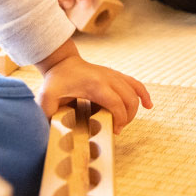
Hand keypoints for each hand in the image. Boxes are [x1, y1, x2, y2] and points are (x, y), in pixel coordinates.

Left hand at [36, 40, 151, 133]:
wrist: (63, 62)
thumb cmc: (55, 81)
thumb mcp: (46, 98)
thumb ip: (47, 115)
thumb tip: (49, 134)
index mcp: (95, 85)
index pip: (116, 104)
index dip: (119, 119)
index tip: (114, 132)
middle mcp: (109, 78)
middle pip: (129, 99)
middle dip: (127, 117)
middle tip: (117, 129)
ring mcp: (114, 75)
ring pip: (135, 92)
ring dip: (135, 109)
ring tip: (126, 122)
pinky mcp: (116, 75)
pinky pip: (135, 84)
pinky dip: (143, 94)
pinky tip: (149, 105)